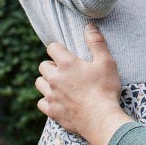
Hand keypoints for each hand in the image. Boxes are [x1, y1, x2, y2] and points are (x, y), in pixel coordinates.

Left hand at [35, 23, 129, 144]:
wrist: (101, 119)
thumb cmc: (105, 89)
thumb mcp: (106, 62)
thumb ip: (96, 42)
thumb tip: (89, 25)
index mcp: (66, 64)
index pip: (52, 48)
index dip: (59, 49)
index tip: (67, 54)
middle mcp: (54, 78)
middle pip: (43, 65)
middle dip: (52, 65)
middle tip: (66, 70)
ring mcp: (51, 95)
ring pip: (39, 83)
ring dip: (47, 81)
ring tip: (60, 84)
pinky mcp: (51, 111)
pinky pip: (41, 102)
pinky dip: (47, 100)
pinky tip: (58, 100)